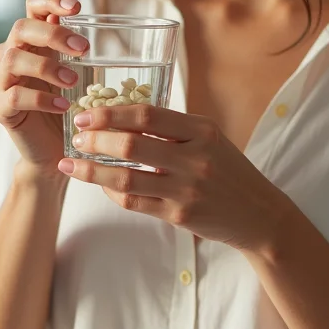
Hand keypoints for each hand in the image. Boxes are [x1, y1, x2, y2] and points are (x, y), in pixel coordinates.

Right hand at [0, 0, 88, 177]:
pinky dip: (41, 99)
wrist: (54, 151)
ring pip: (13, 59)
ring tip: (73, 80)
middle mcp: (14, 55)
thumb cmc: (70, 106)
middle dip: (53, 34)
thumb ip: (85, 53)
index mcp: (35, 41)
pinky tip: (64, 106)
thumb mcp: (81, 75)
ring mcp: (3, 81)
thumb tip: (116, 30)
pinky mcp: (1, 108)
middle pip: (21, 28)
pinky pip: (14, 95)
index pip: (33, 7)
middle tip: (83, 48)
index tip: (77, 7)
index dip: (50, 1)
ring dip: (46, 66)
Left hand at [57, 105, 293, 252]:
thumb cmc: (228, 169)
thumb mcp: (209, 138)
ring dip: (92, 169)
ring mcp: (186, 188)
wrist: (257, 213)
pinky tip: (98, 183)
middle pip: (132, 145)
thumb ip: (173, 127)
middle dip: (96, 139)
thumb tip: (123, 115)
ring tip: (71, 163)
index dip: (112, 113)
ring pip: (126, 177)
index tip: (87, 114)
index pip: (148, 115)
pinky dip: (110, 190)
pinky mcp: (179, 215)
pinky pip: (134, 201)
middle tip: (76, 136)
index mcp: (201, 130)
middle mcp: (194, 158)